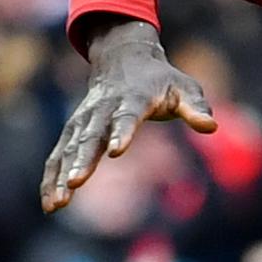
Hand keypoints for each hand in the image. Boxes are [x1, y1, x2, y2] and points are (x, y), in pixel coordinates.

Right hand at [42, 21, 218, 210]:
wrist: (123, 58)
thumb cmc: (161, 80)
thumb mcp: (185, 88)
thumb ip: (196, 108)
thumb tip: (210, 127)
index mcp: (132, 98)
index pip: (126, 116)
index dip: (121, 132)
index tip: (116, 151)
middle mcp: (102, 109)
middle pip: (90, 136)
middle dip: (81, 160)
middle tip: (75, 184)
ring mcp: (84, 119)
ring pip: (69, 148)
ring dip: (61, 174)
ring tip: (58, 203)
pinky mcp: (74, 130)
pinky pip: (58, 154)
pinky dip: (52, 177)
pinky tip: (50, 203)